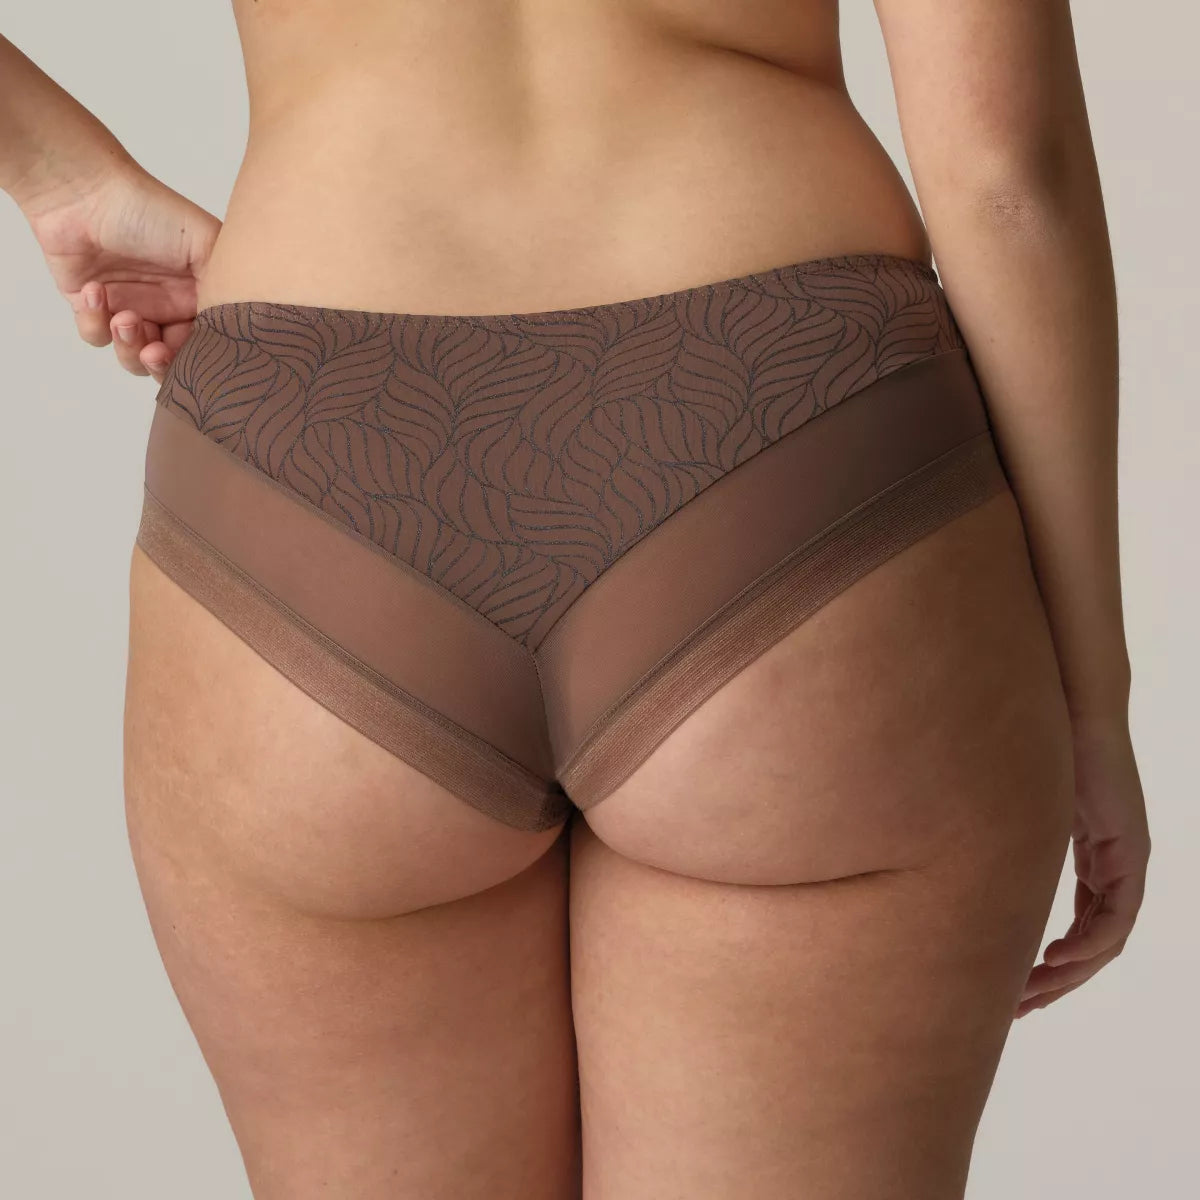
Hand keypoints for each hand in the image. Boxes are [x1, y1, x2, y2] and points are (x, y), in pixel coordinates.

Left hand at [20, 162, 220, 382]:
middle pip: (172, 361)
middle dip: (162, 364)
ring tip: (122, 317)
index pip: (206, 344)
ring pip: (133, 358)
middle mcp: (167, 309)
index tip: (190, 355)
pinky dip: (94, 321)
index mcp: (198, 297)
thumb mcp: (207, 244)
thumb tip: (239, 331)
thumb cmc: (149, 209)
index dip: (199, 358)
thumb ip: (226, 288)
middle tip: (154, 351)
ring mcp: (130, 310)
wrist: (84, 190)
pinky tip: (94, 290)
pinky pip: (96, 337)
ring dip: (128, 346)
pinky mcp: (93, 309)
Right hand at [1017, 715, 1148, 1015]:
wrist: (1071, 707)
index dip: (1049, 962)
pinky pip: (1114, 921)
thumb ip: (999, 838)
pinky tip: (1051, 960)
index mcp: (1093, 856)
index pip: (1078, 924)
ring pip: (1105, 942)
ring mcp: (1127, 861)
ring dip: (1069, 974)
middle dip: (1056, 982)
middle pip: (1092, 944)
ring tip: (1030, 994)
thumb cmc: (1033, 744)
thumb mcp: (1012, 808)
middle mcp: (1116, 865)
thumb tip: (939, 850)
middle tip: (1020, 1008)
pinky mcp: (1129, 855)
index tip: (1015, 987)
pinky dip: (1085, 947)